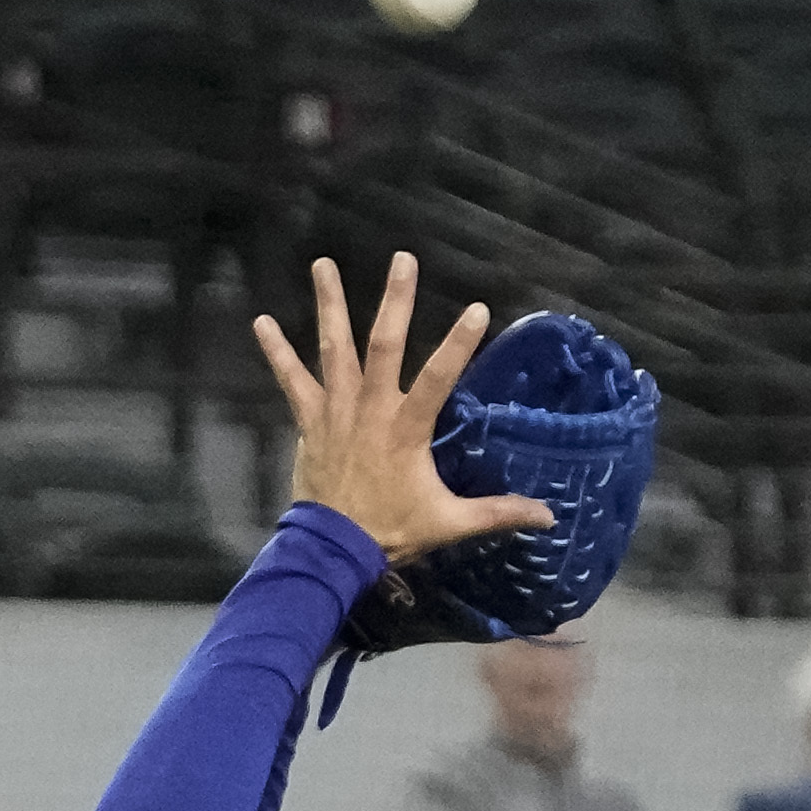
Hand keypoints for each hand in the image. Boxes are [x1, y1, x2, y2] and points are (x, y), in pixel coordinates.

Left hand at [249, 253, 551, 567]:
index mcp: (407, 428)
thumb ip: (498, 513)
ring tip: (323, 264)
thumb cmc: (390, 532)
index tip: (478, 309)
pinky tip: (261, 322)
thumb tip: (548, 516)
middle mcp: (370, 410)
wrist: (330, 551)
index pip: (440, 376)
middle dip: (395, 300)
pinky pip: (291, 380)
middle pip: (383, 345)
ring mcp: (336, 411)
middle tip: (403, 259)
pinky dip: (276, 352)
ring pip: (333, 349)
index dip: (459, 344)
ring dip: (330, 305)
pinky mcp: (310, 421)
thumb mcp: (449, 523)